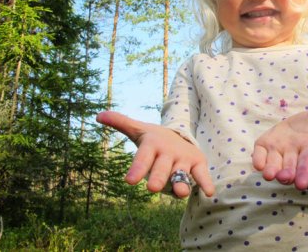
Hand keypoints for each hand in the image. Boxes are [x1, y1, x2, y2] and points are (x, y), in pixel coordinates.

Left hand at [96, 111, 214, 197]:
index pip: (143, 157)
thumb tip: (98, 116)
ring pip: (181, 173)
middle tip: (152, 188)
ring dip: (182, 183)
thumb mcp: (139, 130)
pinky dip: (205, 182)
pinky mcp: (198, 164)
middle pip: (162, 167)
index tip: (129, 181)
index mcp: (152, 145)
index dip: (137, 168)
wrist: (180, 135)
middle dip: (159, 177)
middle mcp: (168, 152)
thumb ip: (121, 123)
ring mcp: (184, 159)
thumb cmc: (154, 139)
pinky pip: (201, 174)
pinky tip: (208, 192)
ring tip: (181, 192)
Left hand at [252, 102, 307, 189]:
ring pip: (274, 164)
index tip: (301, 185)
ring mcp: (278, 152)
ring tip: (269, 175)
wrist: (297, 126)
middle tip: (283, 179)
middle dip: (287, 174)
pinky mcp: (265, 146)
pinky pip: (260, 154)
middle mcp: (293, 155)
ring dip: (271, 170)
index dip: (304, 173)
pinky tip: (256, 164)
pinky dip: (258, 159)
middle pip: (290, 167)